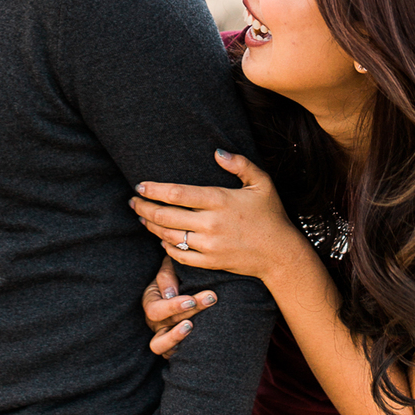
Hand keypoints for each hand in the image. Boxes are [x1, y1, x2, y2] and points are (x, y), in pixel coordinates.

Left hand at [130, 151, 303, 283]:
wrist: (280, 253)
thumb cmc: (271, 215)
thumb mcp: (263, 183)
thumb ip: (240, 164)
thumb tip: (217, 152)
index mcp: (221, 200)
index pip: (176, 193)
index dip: (153, 189)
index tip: (140, 186)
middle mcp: (211, 224)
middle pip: (165, 215)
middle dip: (143, 208)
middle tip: (133, 202)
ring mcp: (209, 245)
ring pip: (168, 235)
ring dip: (151, 226)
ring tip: (142, 218)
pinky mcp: (210, 262)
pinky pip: (178, 255)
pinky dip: (165, 246)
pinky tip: (161, 237)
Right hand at [140, 263, 217, 357]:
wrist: (188, 284)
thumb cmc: (178, 274)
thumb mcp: (170, 268)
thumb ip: (168, 275)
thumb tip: (170, 295)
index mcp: (151, 301)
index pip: (156, 310)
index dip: (172, 307)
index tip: (191, 300)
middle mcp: (154, 321)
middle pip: (165, 324)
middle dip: (189, 312)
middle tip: (210, 299)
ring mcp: (162, 334)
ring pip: (159, 345)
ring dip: (176, 337)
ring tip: (191, 326)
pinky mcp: (172, 344)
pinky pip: (170, 354)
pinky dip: (180, 352)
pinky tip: (195, 344)